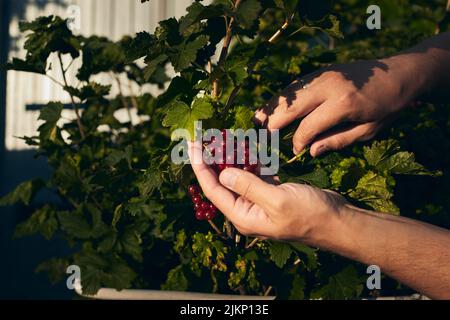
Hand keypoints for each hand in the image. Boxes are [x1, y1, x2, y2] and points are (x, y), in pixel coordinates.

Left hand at [189, 142, 346, 242]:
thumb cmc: (309, 215)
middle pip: (221, 182)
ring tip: (221, 137)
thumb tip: (222, 173)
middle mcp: (246, 210)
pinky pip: (253, 174)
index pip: (213, 190)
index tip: (192, 145)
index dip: (200, 167)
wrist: (337, 221)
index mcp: (243, 216)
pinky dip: (248, 160)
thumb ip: (248, 186)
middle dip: (211, 160)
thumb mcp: (277, 200)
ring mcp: (258, 201)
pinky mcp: (270, 192)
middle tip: (204, 137)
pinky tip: (244, 146)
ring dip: (230, 157)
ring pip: (237, 176)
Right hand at [254, 57, 425, 155]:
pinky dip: (282, 98)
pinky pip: (296, 86)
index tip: (295, 152)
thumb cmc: (387, 106)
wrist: (399, 72)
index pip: (308, 127)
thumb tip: (310, 152)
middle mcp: (328, 87)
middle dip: (272, 123)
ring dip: (271, 107)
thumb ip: (337, 141)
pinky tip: (272, 107)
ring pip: (289, 93)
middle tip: (258, 137)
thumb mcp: (368, 130)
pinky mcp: (321, 71)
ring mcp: (322, 75)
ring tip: (256, 121)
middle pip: (291, 107)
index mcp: (342, 104)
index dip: (298, 142)